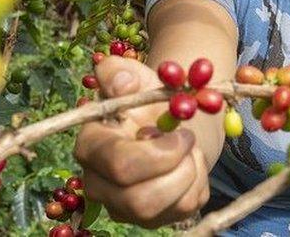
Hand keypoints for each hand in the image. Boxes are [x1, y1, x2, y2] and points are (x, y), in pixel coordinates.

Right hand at [73, 57, 210, 227]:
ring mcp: (123, 207)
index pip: (119, 164)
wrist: (170, 123)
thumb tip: (122, 82)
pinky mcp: (149, 219)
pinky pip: (182, 212)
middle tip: (189, 140)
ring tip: (190, 151)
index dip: (159, 153)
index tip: (182, 132)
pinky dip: (198, 186)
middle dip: (177, 169)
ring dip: (189, 176)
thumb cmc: (147, 100)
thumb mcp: (136, 77)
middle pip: (139, 199)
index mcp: (91, 147)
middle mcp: (99, 184)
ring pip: (160, 210)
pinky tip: (191, 166)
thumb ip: (120, 72)